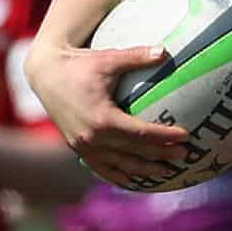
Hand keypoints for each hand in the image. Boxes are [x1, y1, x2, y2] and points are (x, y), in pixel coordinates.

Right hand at [23, 37, 191, 188]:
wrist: (45, 75)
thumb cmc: (79, 64)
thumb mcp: (108, 59)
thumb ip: (137, 56)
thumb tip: (165, 51)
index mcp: (102, 119)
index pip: (142, 134)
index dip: (165, 137)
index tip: (186, 136)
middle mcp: (93, 138)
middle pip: (135, 153)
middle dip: (162, 156)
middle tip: (185, 156)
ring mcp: (84, 147)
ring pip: (121, 166)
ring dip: (144, 171)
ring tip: (167, 172)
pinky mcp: (78, 149)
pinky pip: (103, 168)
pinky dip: (121, 175)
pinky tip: (136, 180)